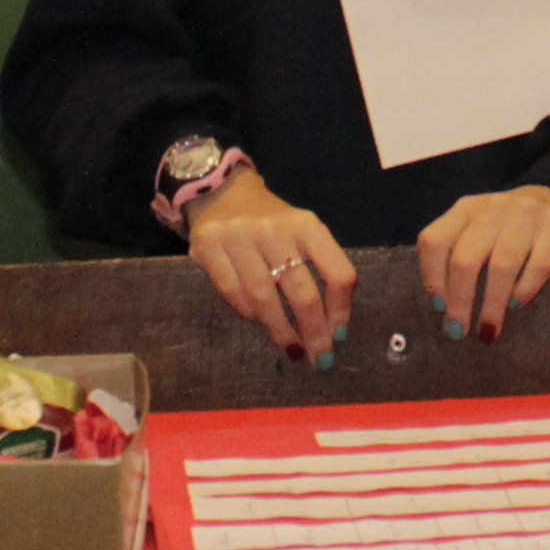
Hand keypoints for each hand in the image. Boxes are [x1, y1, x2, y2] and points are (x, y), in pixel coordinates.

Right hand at [186, 168, 354, 360]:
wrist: (222, 192)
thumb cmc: (272, 223)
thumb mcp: (302, 232)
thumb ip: (318, 267)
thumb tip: (331, 325)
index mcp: (307, 225)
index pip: (337, 271)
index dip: (341, 308)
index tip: (340, 335)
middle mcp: (275, 229)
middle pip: (301, 292)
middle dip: (313, 331)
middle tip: (319, 357)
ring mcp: (239, 236)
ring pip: (264, 297)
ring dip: (280, 330)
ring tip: (291, 348)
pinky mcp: (208, 245)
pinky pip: (232, 292)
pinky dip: (248, 314)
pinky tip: (258, 322)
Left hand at [417, 184, 549, 340]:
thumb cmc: (506, 228)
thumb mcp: (477, 230)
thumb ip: (456, 255)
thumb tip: (442, 309)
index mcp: (465, 209)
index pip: (435, 239)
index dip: (432, 276)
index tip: (437, 308)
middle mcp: (493, 207)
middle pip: (466, 258)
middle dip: (460, 301)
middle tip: (458, 332)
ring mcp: (527, 213)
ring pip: (502, 264)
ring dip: (492, 304)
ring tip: (488, 331)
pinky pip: (540, 263)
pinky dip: (526, 288)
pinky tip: (517, 305)